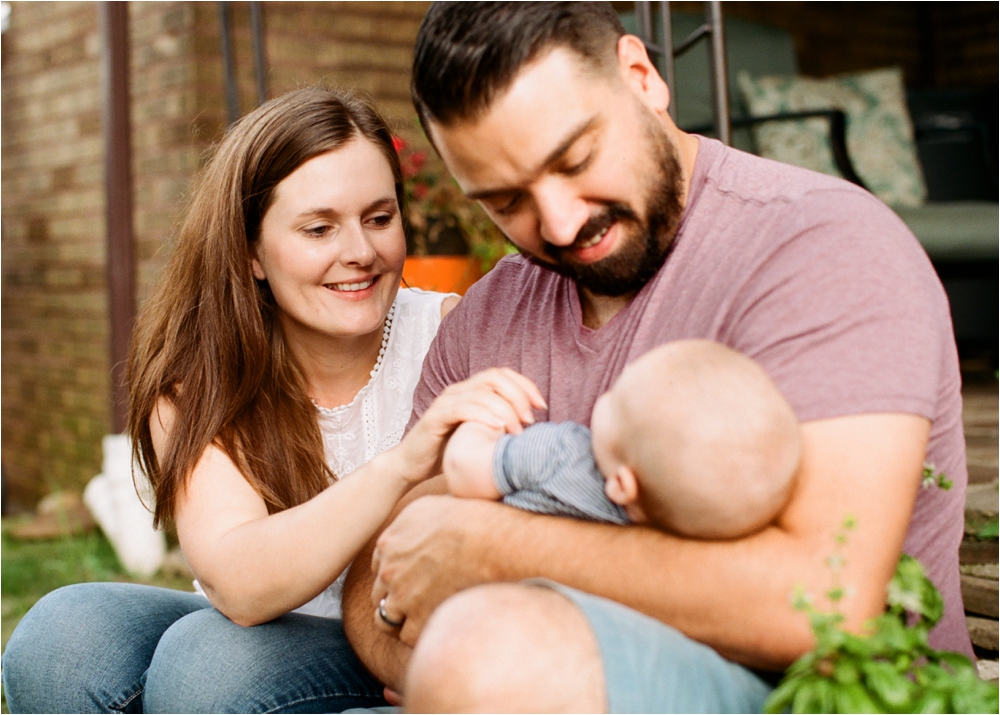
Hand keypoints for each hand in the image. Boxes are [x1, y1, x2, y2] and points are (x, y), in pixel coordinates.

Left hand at [371, 495, 511, 645]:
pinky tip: (436, 623)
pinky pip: (407, 636)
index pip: (381, 565)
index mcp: (389, 542)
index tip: (416, 574)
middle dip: (397, 595)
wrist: (492, 542)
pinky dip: (419, 633)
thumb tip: (421, 522)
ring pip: (386, 618)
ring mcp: (401, 597)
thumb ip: (415, 519)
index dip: (398, 571)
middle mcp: (389, 570)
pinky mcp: (418, 620)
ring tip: (426, 615)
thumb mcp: (433, 504)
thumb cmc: (473, 519)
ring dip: (402, 618)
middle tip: (422, 597)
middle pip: (381, 591)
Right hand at [394, 368, 545, 485]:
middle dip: (518, 395)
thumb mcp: (480, 435)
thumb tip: (533, 427)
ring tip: (516, 430)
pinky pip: (462, 408)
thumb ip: (500, 425)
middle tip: (530, 419)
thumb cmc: (449, 451)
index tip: (542, 405)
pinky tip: (497, 428)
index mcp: (471, 391)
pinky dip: (483, 415)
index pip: (502, 374)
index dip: (525, 385)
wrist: (412, 466)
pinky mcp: (435, 417)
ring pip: (481, 392)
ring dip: (505, 409)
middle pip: (495, 377)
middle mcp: (458, 390)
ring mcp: (446, 402)